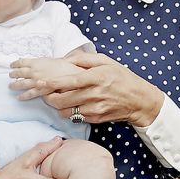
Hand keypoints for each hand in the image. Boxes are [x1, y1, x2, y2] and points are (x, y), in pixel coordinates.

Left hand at [13, 54, 162, 126]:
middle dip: (48, 97)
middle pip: (62, 99)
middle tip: (43, 92)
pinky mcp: (96, 119)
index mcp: (96, 77)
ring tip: (55, 99)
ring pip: (66, 111)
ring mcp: (95, 108)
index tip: (39, 82)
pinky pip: (75, 117)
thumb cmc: (123, 78)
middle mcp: (94, 94)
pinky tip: (70, 106)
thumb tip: (64, 60)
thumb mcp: (106, 61)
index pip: (68, 81)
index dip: (50, 83)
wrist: (140, 101)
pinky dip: (68, 112)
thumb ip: (84, 59)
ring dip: (56, 106)